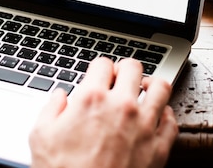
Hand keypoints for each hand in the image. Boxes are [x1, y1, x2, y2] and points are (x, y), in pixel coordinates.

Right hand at [29, 57, 177, 167]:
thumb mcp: (40, 137)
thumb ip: (50, 109)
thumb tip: (60, 96)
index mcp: (91, 99)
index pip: (102, 64)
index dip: (99, 68)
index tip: (99, 75)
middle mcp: (121, 107)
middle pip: (133, 68)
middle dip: (125, 69)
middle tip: (121, 78)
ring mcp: (144, 126)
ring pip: (161, 88)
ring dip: (152, 86)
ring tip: (144, 91)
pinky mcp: (159, 148)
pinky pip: (172, 121)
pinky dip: (166, 116)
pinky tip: (156, 119)